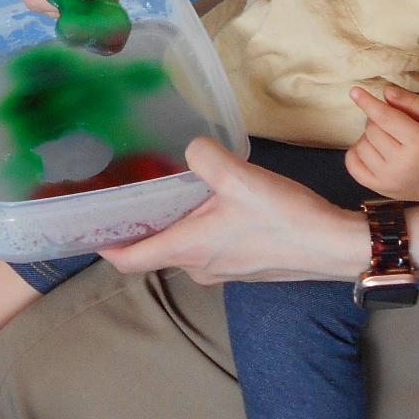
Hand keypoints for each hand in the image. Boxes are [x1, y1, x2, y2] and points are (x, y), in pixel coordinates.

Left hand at [98, 138, 367, 283]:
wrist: (334, 247)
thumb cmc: (285, 219)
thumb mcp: (240, 178)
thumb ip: (205, 157)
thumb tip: (191, 149)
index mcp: (188, 249)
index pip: (128, 259)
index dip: (102, 245)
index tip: (85, 226)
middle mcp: (199, 266)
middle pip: (152, 251)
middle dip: (134, 227)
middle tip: (122, 194)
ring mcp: (222, 269)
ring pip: (180, 247)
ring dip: (167, 225)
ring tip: (161, 191)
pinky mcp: (242, 264)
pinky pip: (204, 247)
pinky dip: (193, 227)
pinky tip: (206, 201)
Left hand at [345, 85, 418, 200]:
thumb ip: (412, 101)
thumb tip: (385, 93)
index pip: (385, 118)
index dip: (368, 102)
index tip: (354, 91)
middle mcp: (403, 163)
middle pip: (372, 129)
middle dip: (376, 119)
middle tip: (391, 122)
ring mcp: (389, 179)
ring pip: (361, 146)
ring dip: (369, 136)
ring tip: (387, 138)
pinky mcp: (379, 188)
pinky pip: (352, 165)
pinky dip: (356, 153)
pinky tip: (371, 150)